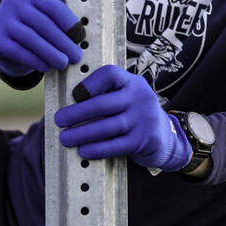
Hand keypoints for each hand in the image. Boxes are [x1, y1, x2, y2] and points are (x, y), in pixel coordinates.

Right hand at [0, 0, 83, 76]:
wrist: (1, 31)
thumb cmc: (32, 23)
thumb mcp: (42, 13)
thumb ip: (59, 19)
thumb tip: (81, 38)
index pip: (53, 6)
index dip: (69, 22)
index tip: (81, 37)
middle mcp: (14, 2)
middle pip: (43, 24)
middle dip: (62, 42)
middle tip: (76, 56)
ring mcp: (2, 20)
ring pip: (30, 38)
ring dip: (50, 53)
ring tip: (63, 63)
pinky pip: (17, 51)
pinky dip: (33, 60)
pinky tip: (46, 67)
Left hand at [53, 65, 191, 170]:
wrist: (166, 137)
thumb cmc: (135, 115)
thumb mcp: (127, 98)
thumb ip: (106, 95)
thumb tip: (68, 103)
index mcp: (133, 83)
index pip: (110, 74)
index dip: (89, 84)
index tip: (73, 95)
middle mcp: (140, 97)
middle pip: (102, 104)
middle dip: (76, 113)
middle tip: (59, 120)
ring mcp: (144, 119)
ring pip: (107, 127)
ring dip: (82, 134)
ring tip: (65, 138)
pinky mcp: (145, 140)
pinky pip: (116, 145)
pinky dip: (97, 149)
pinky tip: (83, 151)